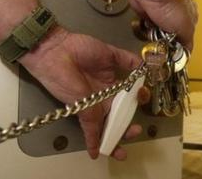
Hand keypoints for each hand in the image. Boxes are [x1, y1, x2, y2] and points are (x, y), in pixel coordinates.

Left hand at [19, 26, 148, 160]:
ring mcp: (93, 106)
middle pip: (118, 118)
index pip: (127, 99)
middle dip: (128, 128)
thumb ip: (127, 60)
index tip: (143, 96)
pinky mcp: (83, 111)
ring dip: (115, 140)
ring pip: (107, 127)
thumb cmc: (81, 49)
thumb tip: (144, 66)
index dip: (138, 101)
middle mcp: (103, 98)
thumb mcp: (109, 53)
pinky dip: (94, 142)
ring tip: (123, 151)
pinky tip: (97, 153)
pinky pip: (90, 130)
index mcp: (111, 85)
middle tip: (136, 131)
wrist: (57, 49)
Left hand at [114, 0, 197, 49]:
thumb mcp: (187, 29)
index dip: (178, 51)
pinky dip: (144, 30)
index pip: (185, 42)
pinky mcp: (147, 14)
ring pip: (156, 36)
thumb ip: (188, 44)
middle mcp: (175, 18)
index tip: (173, 59)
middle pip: (169, 40)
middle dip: (165, 45)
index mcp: (190, 20)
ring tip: (154, 33)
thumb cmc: (172, 2)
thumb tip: (187, 56)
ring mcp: (160, 16)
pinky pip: (145, 29)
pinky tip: (146, 27)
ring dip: (154, 38)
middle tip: (162, 47)